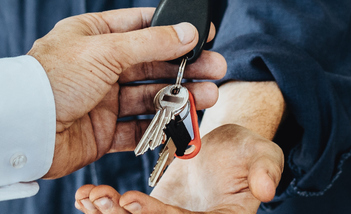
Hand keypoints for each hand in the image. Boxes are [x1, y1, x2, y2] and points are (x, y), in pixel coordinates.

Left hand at [27, 8, 225, 178]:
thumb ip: (151, 42)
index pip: (141, 25)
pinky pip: (139, 128)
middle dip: (185, 66)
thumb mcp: (106, 50)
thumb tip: (187, 31)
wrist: (22, 128)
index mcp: (93, 35)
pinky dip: (162, 126)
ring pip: (150, 96)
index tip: (204, 32)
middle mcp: (98, 66)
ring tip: (208, 97)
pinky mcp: (102, 132)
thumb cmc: (52, 79)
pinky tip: (183, 122)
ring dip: (180, 96)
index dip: (173, 28)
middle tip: (216, 68)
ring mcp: (101, 100)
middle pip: (152, 63)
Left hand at [72, 124, 284, 213]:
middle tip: (105, 199)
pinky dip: (102, 206)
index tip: (132, 199)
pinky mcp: (147, 212)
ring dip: (110, 213)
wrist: (225, 142)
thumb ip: (265, 168)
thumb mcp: (260, 152)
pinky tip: (85, 195)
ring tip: (92, 196)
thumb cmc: (246, 148)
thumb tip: (265, 190)